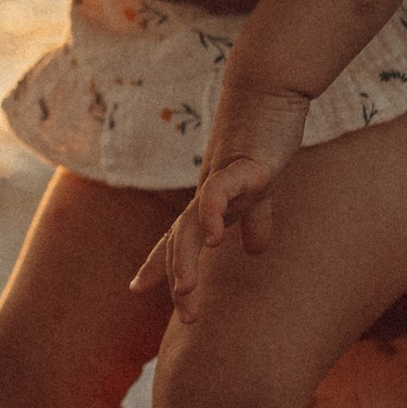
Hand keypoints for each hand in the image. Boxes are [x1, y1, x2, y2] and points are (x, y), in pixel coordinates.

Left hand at [136, 90, 308, 306]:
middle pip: (181, 240)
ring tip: (184, 290)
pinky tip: (213, 240)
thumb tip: (256, 250)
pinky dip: (212, 214)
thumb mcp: (259, 188)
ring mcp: (221, 178)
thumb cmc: (260, 136)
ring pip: (193, 224)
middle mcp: (206, 193)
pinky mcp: (242, 163)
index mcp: (209, 201)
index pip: (178, 237)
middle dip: (178, 277)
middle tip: (186, 317)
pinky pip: (220, 192)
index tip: (136, 288)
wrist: (270, 90)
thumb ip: (255, 218)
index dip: (159, 262)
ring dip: (187, 258)